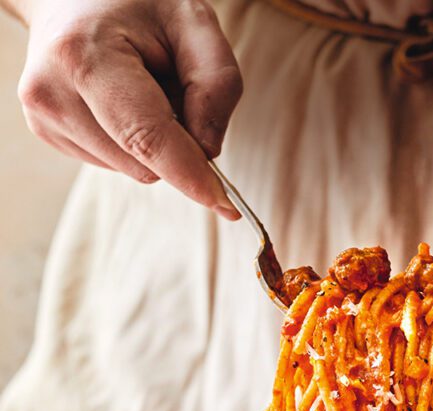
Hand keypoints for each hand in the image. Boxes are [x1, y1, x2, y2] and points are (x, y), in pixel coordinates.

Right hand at [12, 0, 242, 217]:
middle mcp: (53, 92)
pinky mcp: (47, 133)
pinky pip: (115, 163)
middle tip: (167, 85)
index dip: (190, 176)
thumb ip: (216, 83)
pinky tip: (118, 99)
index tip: (226, 206)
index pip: (147, 138)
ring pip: (132, 169)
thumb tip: (208, 151)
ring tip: (137, 85)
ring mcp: (44, 117)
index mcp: (85, 56)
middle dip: (175, 142)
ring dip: (152, 141)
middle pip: (145, 163)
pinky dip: (131, 140)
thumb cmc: (136, 2)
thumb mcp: (193, 20)